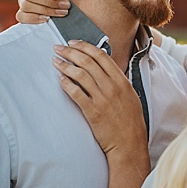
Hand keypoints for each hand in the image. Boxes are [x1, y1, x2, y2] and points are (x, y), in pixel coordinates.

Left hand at [54, 41, 146, 160]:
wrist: (130, 144)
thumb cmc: (130, 122)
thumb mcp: (130, 97)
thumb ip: (118, 82)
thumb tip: (104, 70)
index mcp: (123, 82)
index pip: (102, 56)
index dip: (85, 47)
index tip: (73, 43)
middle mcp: (113, 87)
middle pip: (88, 62)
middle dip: (71, 52)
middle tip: (59, 48)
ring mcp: (103, 99)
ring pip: (80, 75)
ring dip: (65, 65)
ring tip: (55, 61)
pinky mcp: (93, 112)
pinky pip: (76, 93)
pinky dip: (66, 84)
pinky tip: (60, 80)